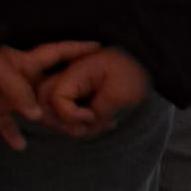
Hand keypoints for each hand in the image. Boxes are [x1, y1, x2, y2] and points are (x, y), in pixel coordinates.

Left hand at [0, 42, 100, 150]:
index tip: (99, 46)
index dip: (78, 49)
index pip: (58, 54)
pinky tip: (21, 145)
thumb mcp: (2, 73)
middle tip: (91, 103)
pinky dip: (13, 135)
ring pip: (34, 109)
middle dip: (69, 94)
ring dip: (47, 119)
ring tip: (68, 130)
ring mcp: (10, 96)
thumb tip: (37, 115)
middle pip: (52, 87)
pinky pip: (7, 125)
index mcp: (28, 64)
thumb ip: (20, 92)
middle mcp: (23, 80)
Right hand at [35, 48, 150, 137]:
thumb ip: (97, 110)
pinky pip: (66, 106)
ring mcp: (71, 82)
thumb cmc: (132, 73)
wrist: (145, 62)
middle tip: (85, 128)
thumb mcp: (118, 94)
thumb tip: (85, 125)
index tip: (92, 116)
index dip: (70, 114)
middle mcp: (67, 76)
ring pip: (52, 106)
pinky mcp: (78, 90)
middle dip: (61, 120)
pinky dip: (77, 118)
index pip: (55, 97)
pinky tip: (99, 123)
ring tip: (94, 126)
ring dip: (69, 122)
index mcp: (75, 72)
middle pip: (45, 100)